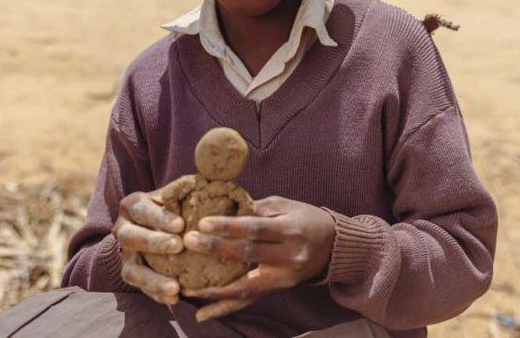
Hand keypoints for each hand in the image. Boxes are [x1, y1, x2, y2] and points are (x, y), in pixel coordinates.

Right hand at [113, 187, 184, 304]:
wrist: (156, 226)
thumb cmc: (175, 206)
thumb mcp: (178, 193)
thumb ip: (190, 185)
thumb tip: (214, 171)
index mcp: (133, 204)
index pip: (141, 208)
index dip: (158, 217)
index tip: (181, 225)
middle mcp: (123, 228)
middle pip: (130, 237)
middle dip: (153, 243)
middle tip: (178, 247)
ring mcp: (125, 254)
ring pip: (131, 270)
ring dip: (152, 279)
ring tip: (175, 288)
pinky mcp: (131, 274)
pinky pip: (140, 288)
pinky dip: (156, 294)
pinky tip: (175, 299)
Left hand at [181, 196, 335, 321]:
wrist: (332, 244)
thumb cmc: (303, 217)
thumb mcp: (283, 205)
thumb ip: (254, 208)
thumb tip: (221, 206)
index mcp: (290, 230)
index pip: (255, 228)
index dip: (228, 226)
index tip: (202, 223)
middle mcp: (289, 256)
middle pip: (248, 254)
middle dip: (215, 249)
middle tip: (188, 243)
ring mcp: (284, 277)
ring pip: (245, 286)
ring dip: (214, 289)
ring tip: (186, 287)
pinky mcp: (278, 290)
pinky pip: (248, 300)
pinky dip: (224, 308)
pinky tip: (201, 314)